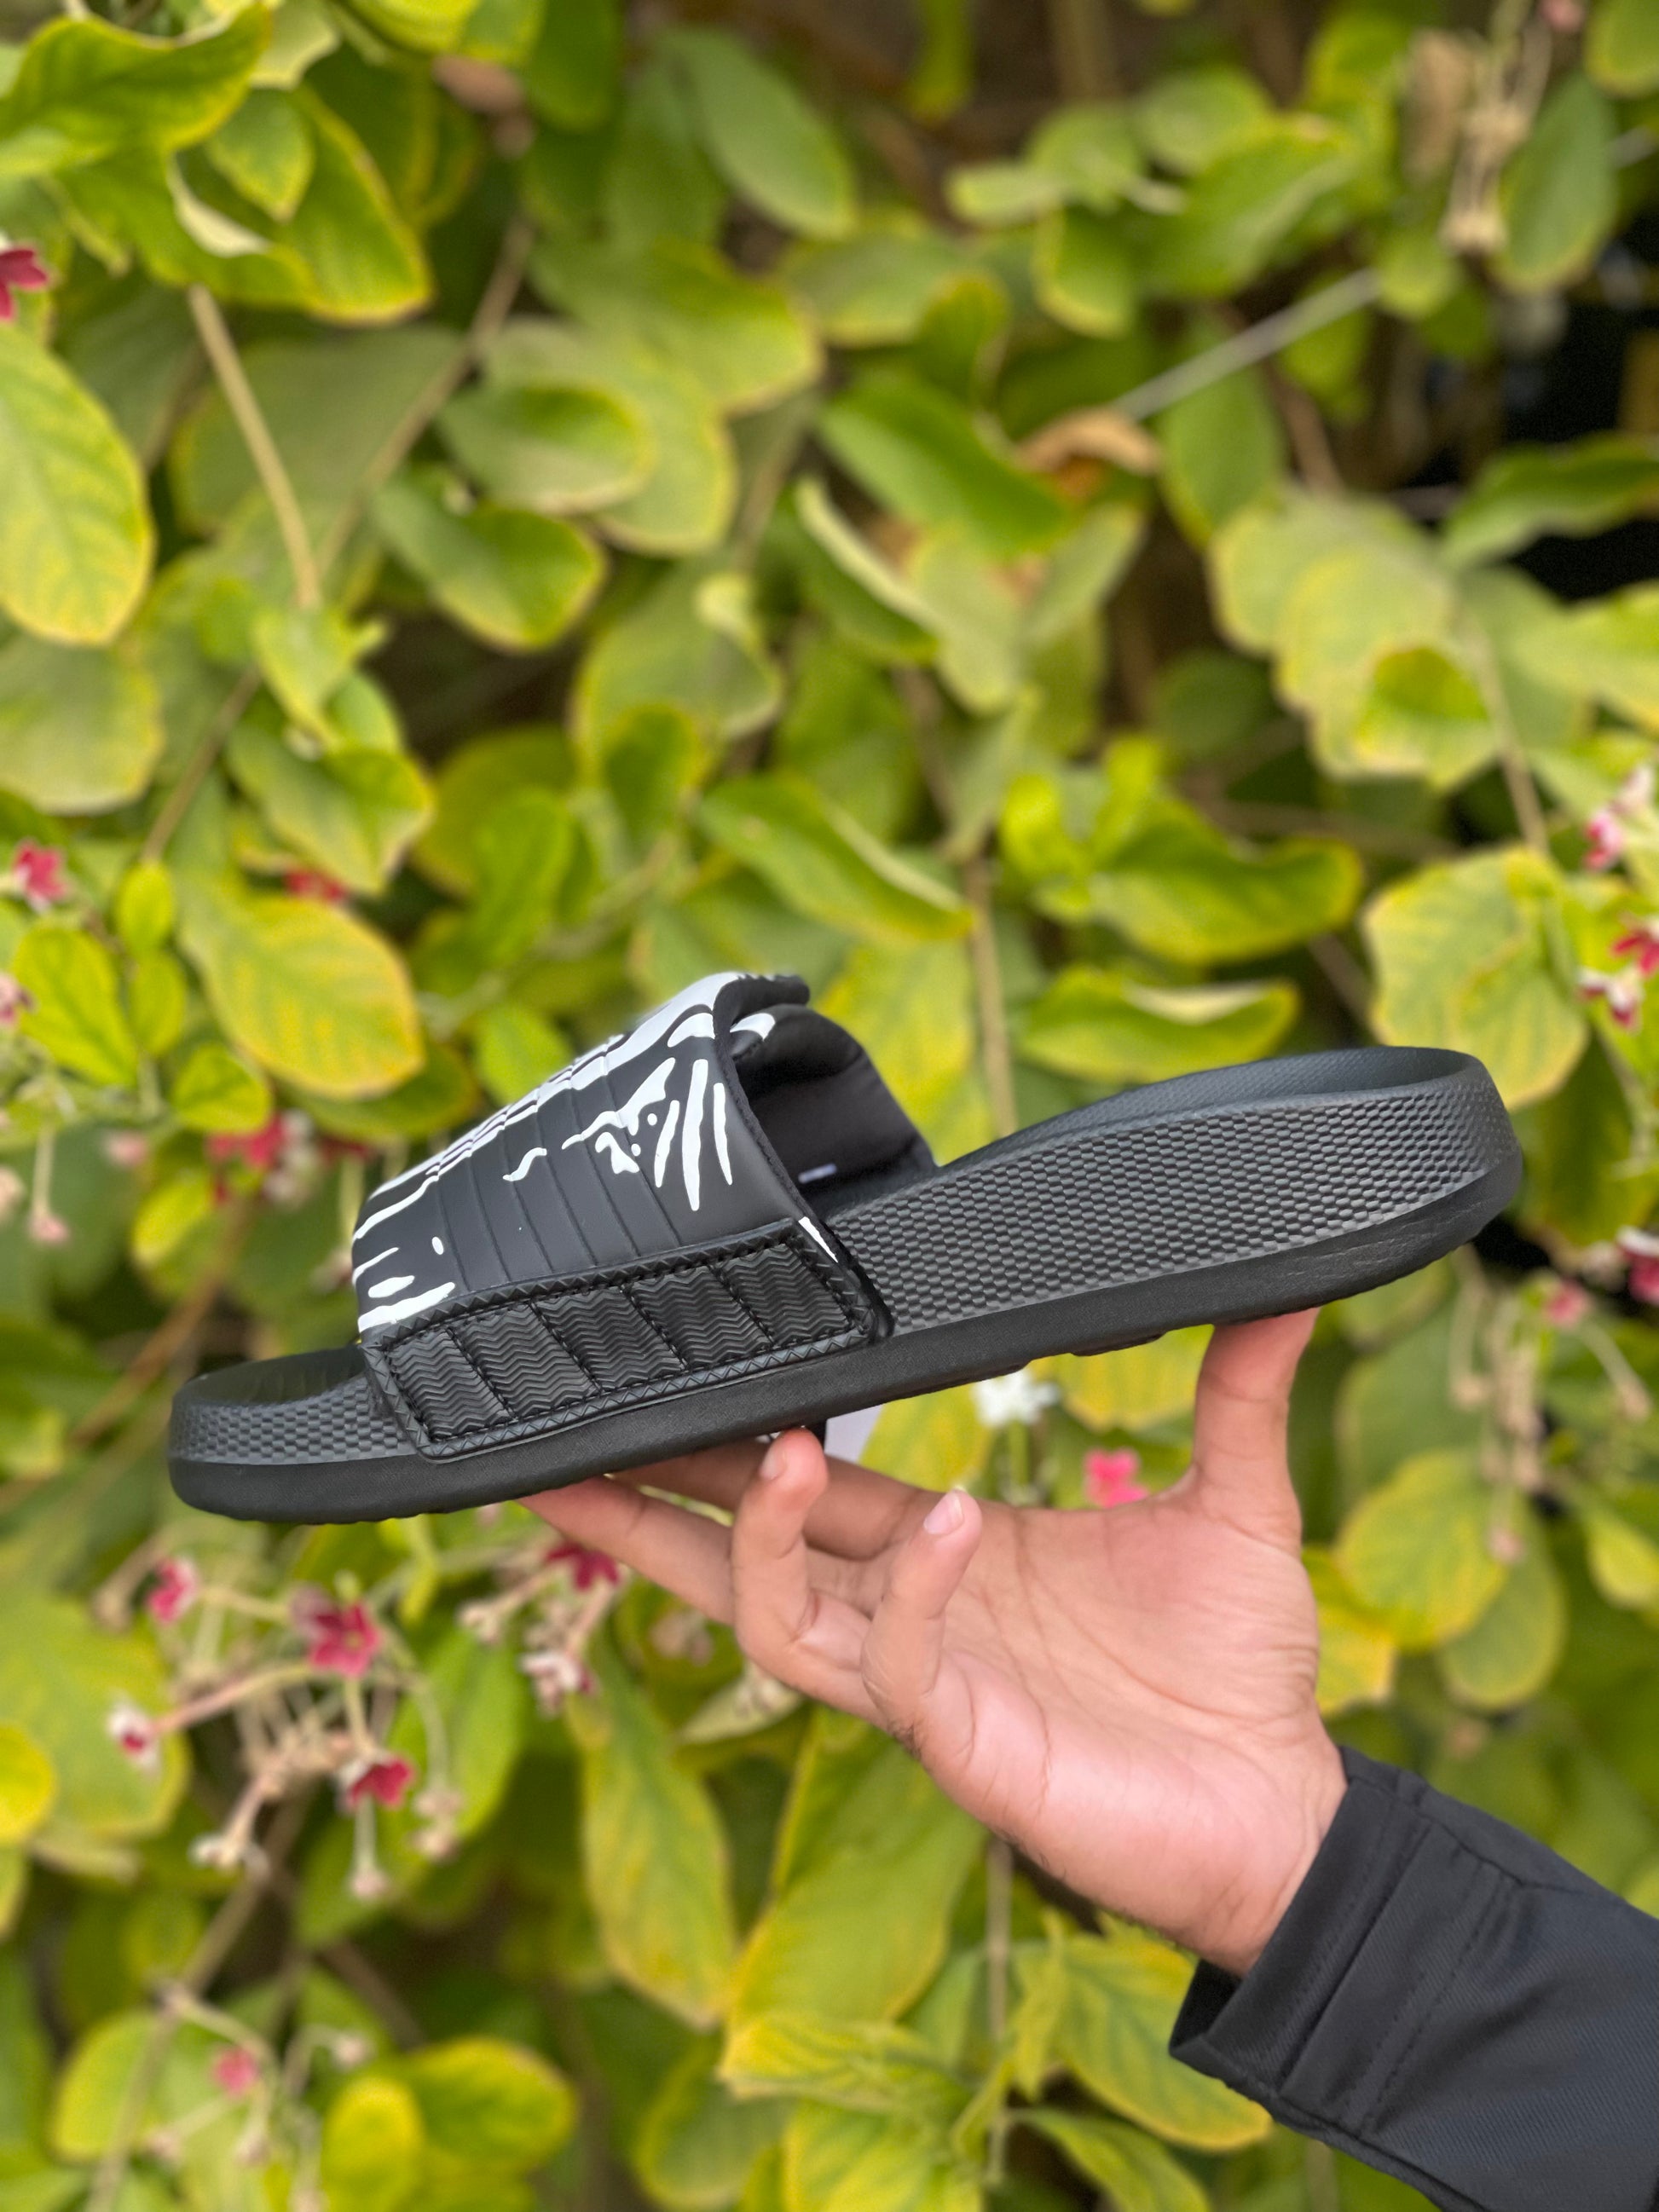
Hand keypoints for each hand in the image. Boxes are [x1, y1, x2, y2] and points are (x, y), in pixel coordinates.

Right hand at [525, 1310, 1345, 1975]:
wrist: (1289, 1804)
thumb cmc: (1237, 1667)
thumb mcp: (1232, 1503)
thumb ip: (1235, 1392)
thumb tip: (1289, 1270)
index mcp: (943, 1552)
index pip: (806, 1487)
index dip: (730, 1440)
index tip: (664, 1374)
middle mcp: (909, 1617)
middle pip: (742, 1557)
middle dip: (652, 1506)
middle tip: (567, 1440)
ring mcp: (925, 1687)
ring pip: (779, 1625)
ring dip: (754, 1542)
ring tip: (774, 1456)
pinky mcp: (962, 1746)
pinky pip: (895, 1670)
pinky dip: (910, 1594)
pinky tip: (947, 1523)